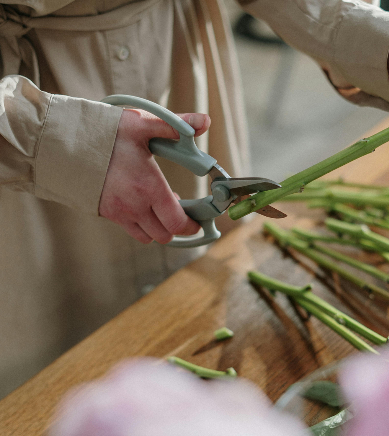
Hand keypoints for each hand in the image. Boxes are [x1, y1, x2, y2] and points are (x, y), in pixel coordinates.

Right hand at [99, 108, 210, 243]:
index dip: (191, 225)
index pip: (177, 222)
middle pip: (165, 235)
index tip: (198, 219)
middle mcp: (135, 206)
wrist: (62, 144)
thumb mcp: (141, 124)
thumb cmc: (103, 133)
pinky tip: (142, 207)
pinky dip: (142, 226)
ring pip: (148, 237)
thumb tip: (204, 121)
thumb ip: (176, 126)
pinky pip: (131, 231)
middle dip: (177, 226)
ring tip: (160, 207)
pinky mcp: (107, 214)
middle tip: (180, 209)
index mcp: (149, 187)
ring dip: (159, 228)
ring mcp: (119, 213)